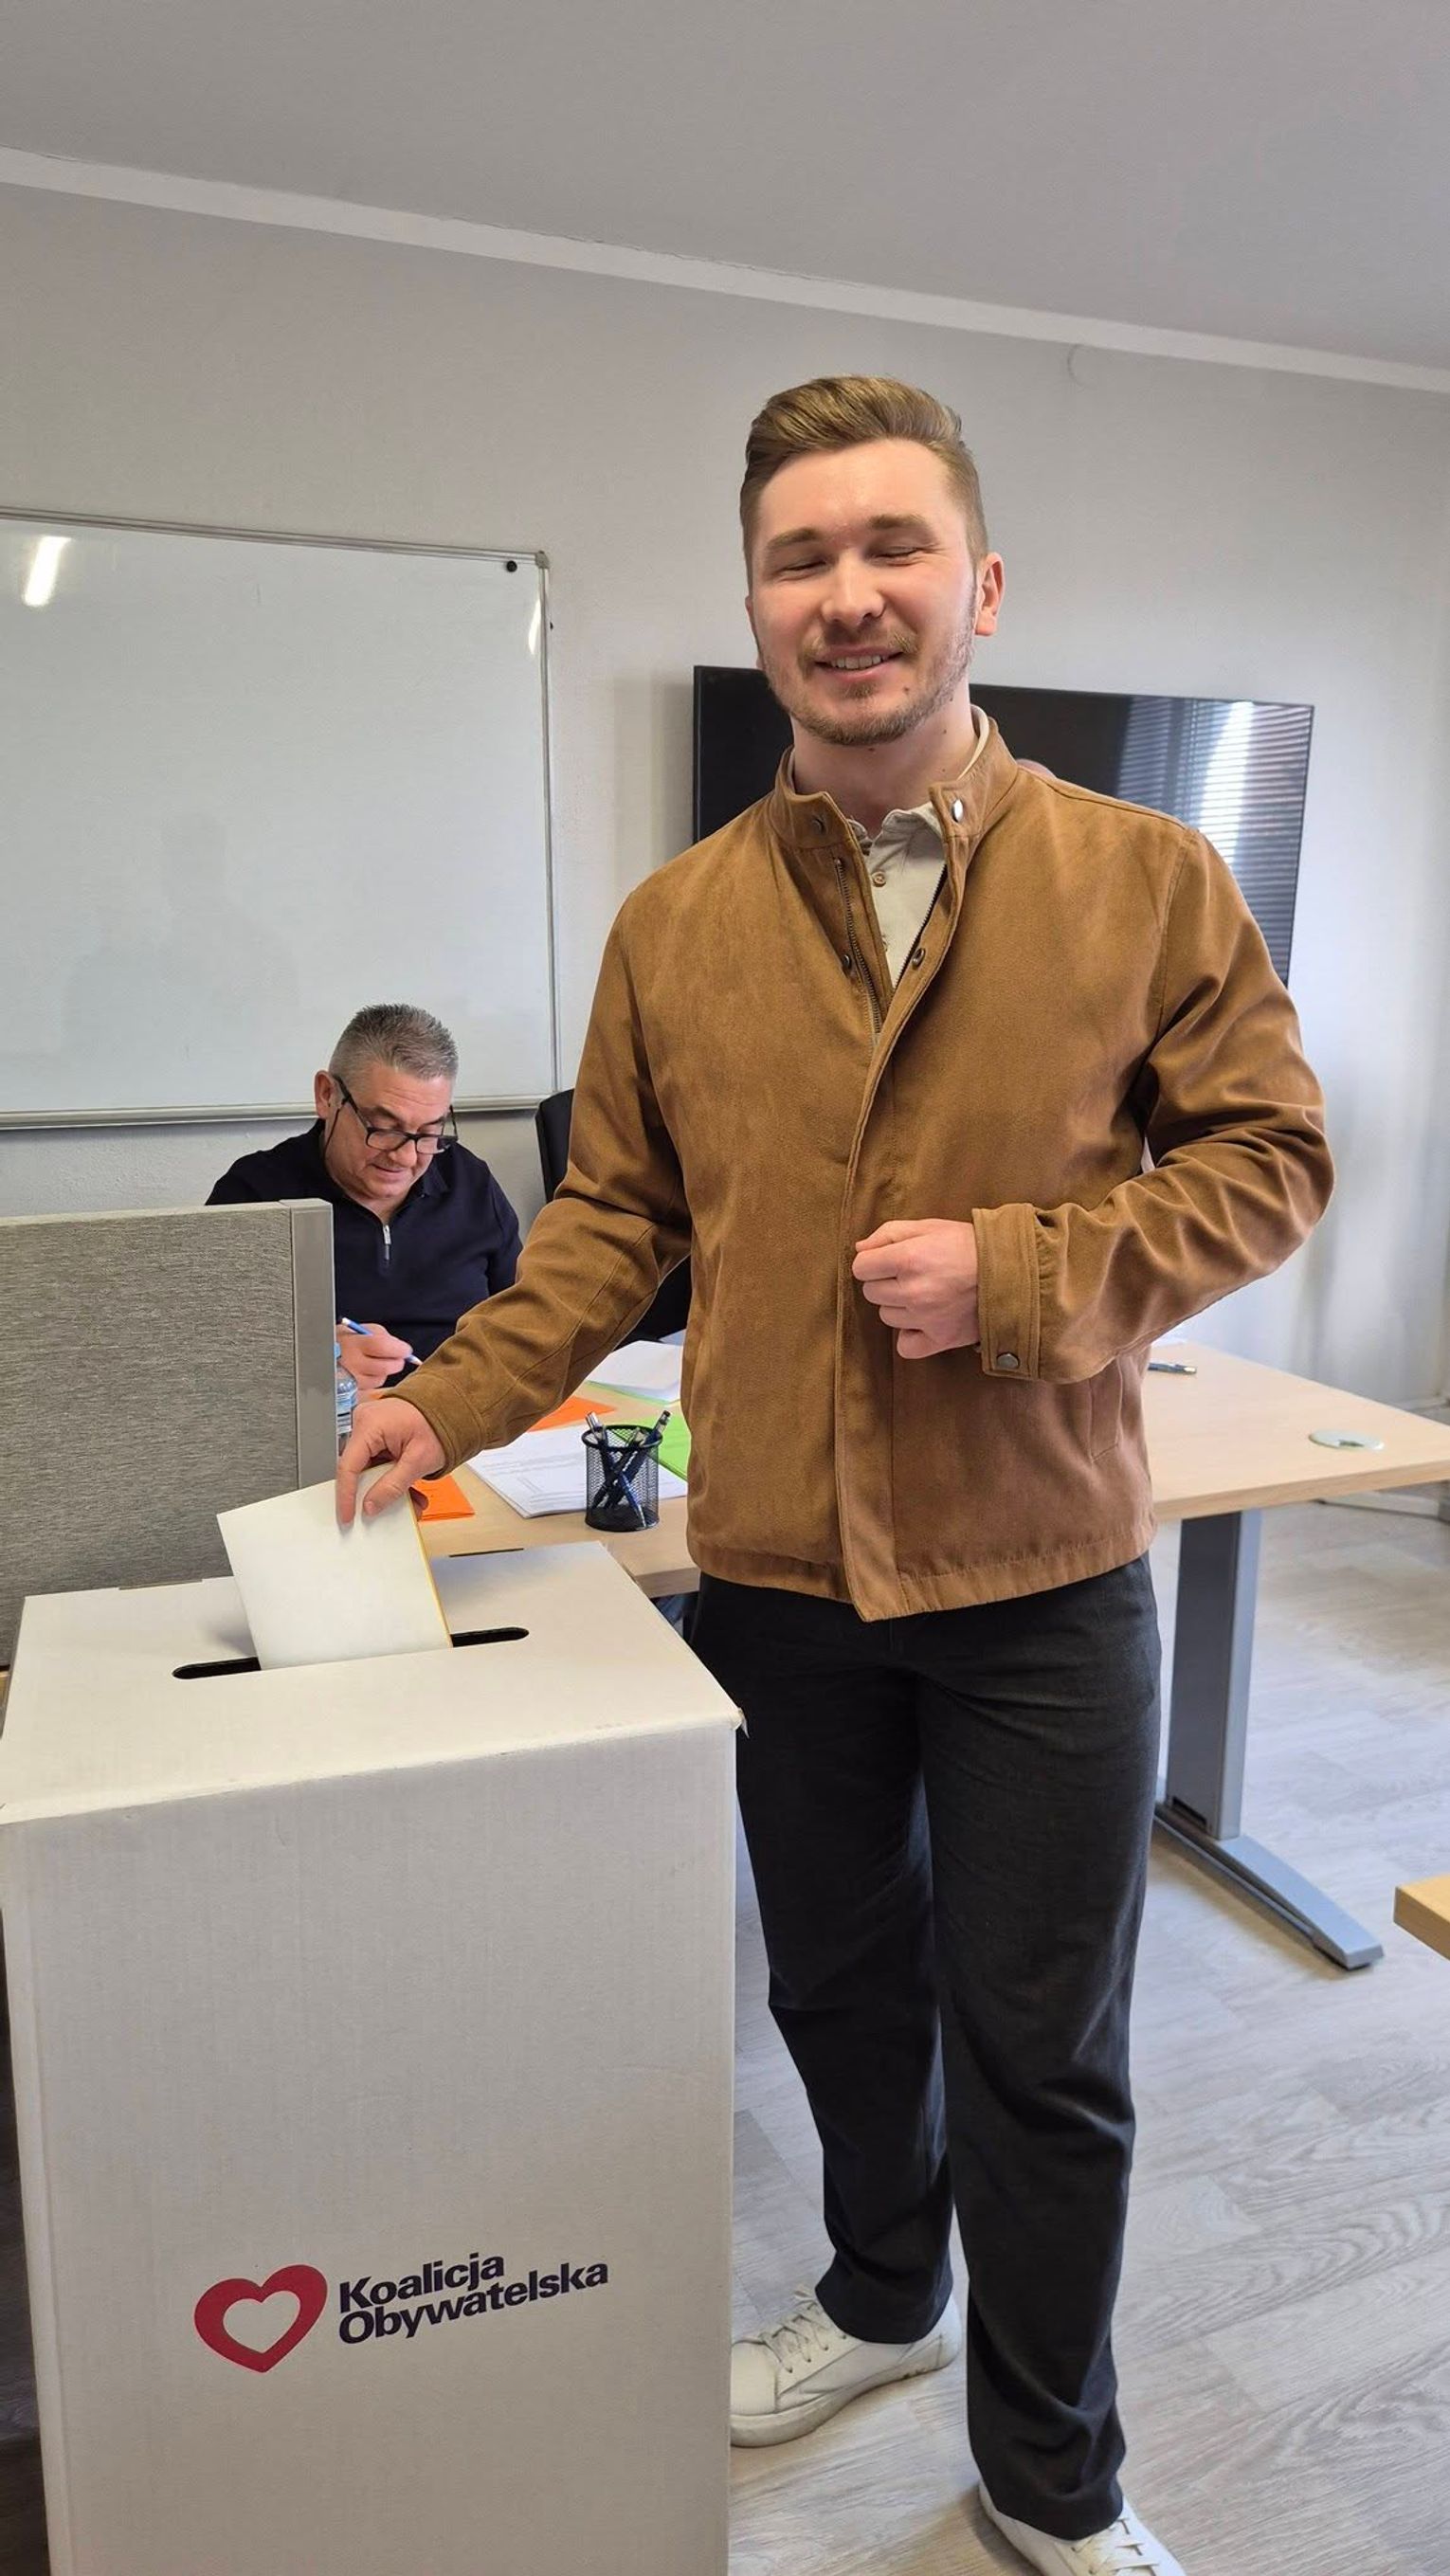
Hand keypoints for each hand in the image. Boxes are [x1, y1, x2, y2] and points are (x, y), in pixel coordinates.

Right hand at [336, 1399, 444, 1525]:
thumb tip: (370, 1505)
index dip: (346, 1496)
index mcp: (369, 1425)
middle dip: (374, 1494)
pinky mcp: (377, 1436)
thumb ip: (392, 1486)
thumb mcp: (418, 1461)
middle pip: (356, 1469)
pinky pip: (377, 1462)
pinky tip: (410, 1490)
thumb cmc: (439, 1423)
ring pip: (368, 1469)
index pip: (348, 1466)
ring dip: (387, 1488)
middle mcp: (364, 1423)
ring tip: (411, 1501)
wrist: (453, 1407)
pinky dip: (391, 1477)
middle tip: (384, 1512)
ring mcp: (369, 1428)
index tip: (348, 1516)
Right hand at [337, 1320, 412, 1391]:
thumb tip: (398, 1345)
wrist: (318, 1355)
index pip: (382, 1346)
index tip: (406, 1349)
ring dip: (386, 1371)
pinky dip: (375, 1378)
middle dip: (397, 1362)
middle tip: (399, 1357)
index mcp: (353, 1343)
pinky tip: (369, 1371)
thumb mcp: (356, 1329)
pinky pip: (371, 1386)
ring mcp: (351, 1378)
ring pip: (380, 1378)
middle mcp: (351, 1362)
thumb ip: (378, 1333)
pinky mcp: (350, 1389)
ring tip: (379, 1361)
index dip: (399, 1349)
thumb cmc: (341, 1341)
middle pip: (385, 1367)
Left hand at [852, 1219, 979, 1358]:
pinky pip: (906, 1347)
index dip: (873, 1261)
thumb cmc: (969, 1245)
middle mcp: (912, 1291)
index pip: (861, 1267)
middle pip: (871, 1293)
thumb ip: (889, 1233)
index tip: (890, 1259)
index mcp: (908, 1258)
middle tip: (913, 1275)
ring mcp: (925, 1318)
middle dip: (886, 1282)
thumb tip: (860, 1248)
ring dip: (899, 1306)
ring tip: (925, 1293)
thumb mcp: (930, 1227)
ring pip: (887, 1316)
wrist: (1012, 1272)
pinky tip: (923, 1322)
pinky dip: (911, 1336)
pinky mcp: (940, 1339)